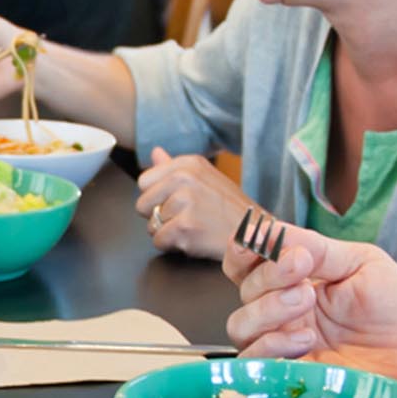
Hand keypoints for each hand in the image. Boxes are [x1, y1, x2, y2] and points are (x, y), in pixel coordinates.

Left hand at [133, 148, 254, 257]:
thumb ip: (174, 166)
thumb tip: (154, 152)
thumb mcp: (205, 177)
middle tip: (184, 218)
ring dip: (167, 232)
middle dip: (157, 216)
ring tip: (192, 227)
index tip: (174, 202)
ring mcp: (185, 202)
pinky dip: (172, 246)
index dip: (155, 197)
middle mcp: (184, 178)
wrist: (254, 233)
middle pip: (142, 204)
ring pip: (151, 225)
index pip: (144, 181)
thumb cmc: (229, 208)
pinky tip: (192, 239)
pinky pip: (159, 241)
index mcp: (187, 164)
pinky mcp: (185, 227)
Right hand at [223, 221, 396, 397]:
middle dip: (268, 275)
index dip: (244, 248)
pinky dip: (271, 346)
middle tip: (301, 269)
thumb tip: (273, 232)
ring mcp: (285, 345)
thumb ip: (318, 248)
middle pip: (242, 290)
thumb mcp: (362, 263)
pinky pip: (255, 363)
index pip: (247, 261)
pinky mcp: (291, 377)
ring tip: (306, 303)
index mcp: (296, 278)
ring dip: (267, 309)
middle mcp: (283, 311)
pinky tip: (306, 339)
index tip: (258, 240)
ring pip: (240, 326)